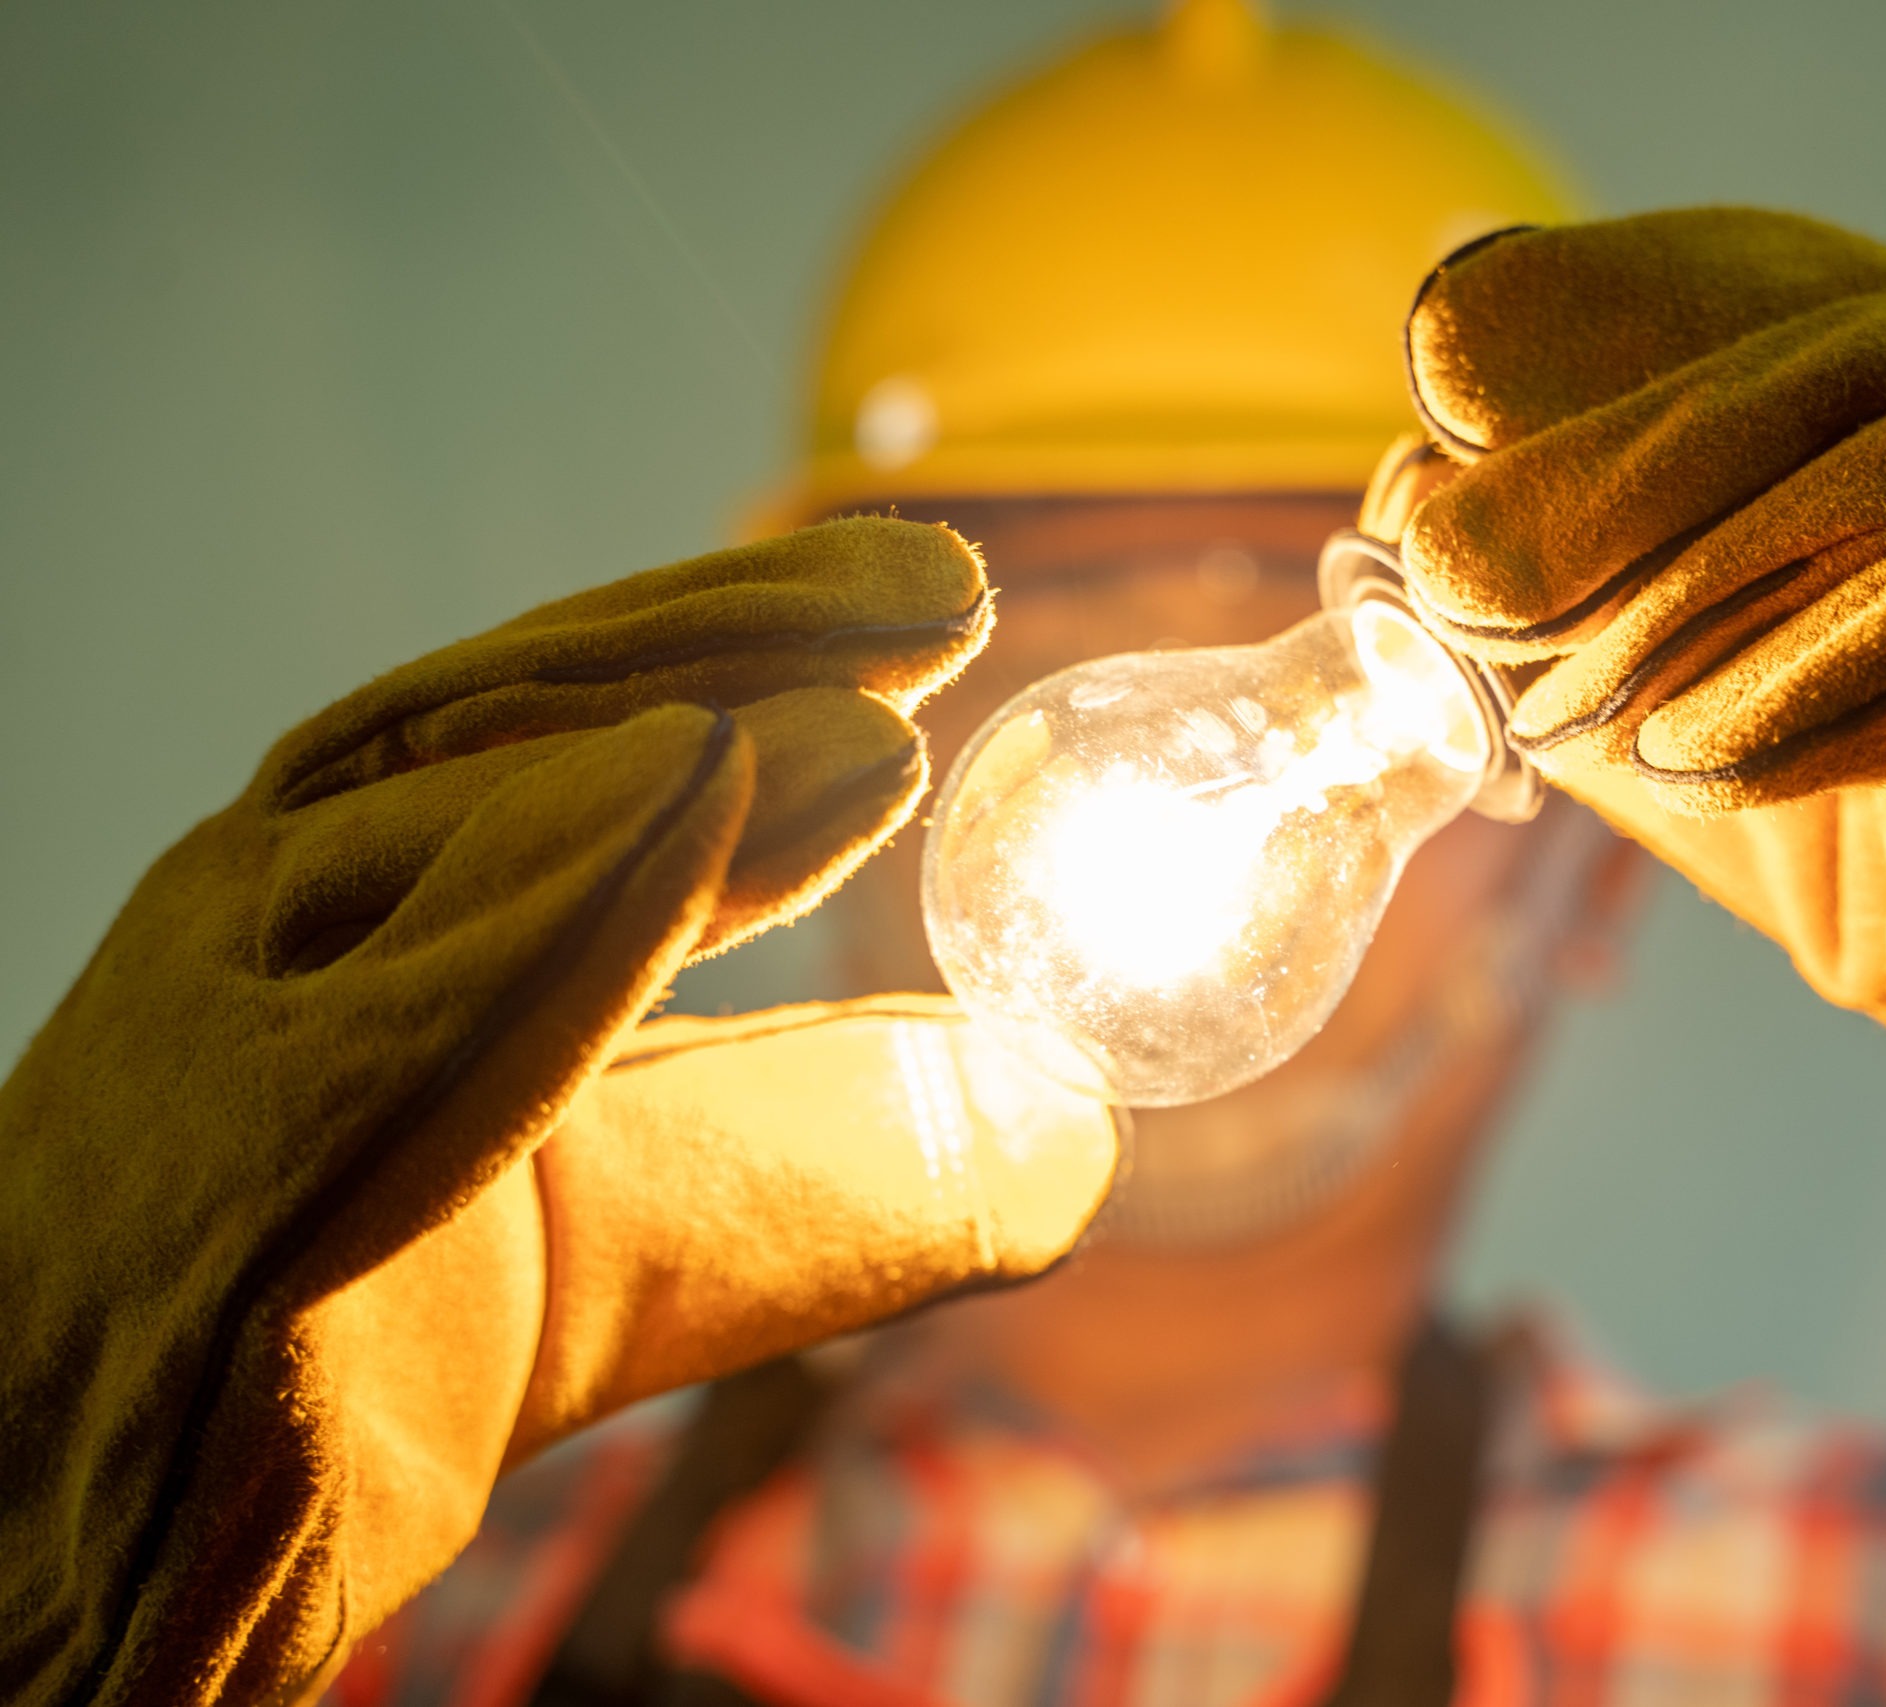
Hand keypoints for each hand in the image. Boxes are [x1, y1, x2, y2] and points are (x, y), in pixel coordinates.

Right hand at [0, 519, 1119, 1705]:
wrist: (132, 1544)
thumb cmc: (366, 1361)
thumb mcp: (660, 1234)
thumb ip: (848, 1168)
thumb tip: (1077, 1129)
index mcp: (378, 896)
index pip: (569, 721)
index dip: (747, 642)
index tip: (932, 600)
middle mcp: (276, 917)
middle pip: (503, 725)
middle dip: (724, 646)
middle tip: (937, 601)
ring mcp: (209, 1024)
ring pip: (428, 834)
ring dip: (661, 761)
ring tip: (872, 728)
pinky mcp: (200, 1174)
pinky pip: (377, 1027)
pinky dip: (535, 911)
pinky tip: (681, 801)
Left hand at [1377, 211, 1885, 1702]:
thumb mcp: (1717, 733)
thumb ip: (1594, 625)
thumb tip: (1409, 535)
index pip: (1787, 292)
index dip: (1604, 328)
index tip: (1438, 403)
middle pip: (1845, 353)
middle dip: (1620, 464)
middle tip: (1449, 567)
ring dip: (1707, 568)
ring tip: (1548, 689)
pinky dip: (1839, 643)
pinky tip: (1691, 754)